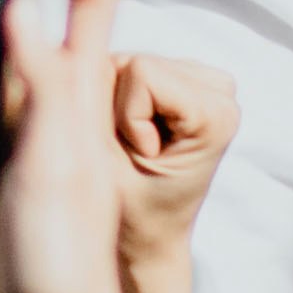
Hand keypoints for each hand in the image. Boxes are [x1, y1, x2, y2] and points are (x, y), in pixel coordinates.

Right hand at [111, 47, 238, 276]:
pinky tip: (142, 134)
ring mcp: (209, 82)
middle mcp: (223, 91)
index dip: (125, 116)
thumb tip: (68, 52)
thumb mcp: (104, 164)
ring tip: (138, 146)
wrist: (151, 240)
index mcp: (217, 115)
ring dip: (120, 102)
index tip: (142, 158)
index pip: (142, 71)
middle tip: (136, 154)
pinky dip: (125, 98)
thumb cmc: (132, 214)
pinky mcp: (190, 78)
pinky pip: (134, 65)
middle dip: (119, 107)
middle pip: (136, 61)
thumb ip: (88, 106)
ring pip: (131, 60)